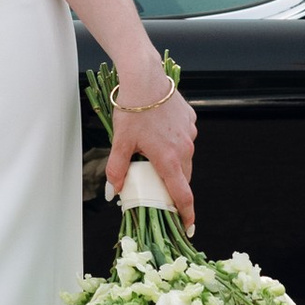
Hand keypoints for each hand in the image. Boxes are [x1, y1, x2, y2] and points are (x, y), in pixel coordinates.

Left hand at [105, 75, 196, 232]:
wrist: (144, 76)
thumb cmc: (132, 108)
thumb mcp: (120, 141)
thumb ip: (117, 169)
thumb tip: (113, 192)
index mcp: (169, 159)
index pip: (183, 196)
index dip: (186, 215)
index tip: (187, 228)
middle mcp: (185, 148)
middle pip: (183, 178)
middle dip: (173, 188)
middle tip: (158, 190)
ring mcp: (190, 133)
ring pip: (185, 158)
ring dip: (173, 163)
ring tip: (153, 155)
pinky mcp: (191, 120)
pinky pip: (185, 139)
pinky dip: (175, 143)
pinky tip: (159, 132)